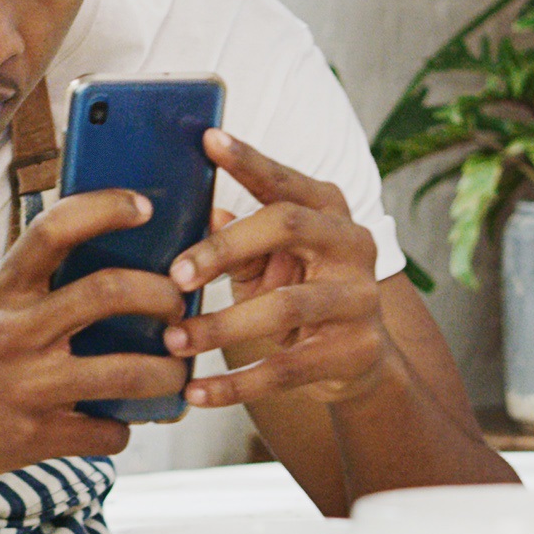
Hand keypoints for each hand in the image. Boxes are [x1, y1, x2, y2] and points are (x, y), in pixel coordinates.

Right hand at [0, 188, 188, 488]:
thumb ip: (16, 286)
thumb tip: (77, 261)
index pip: (57, 227)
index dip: (108, 207)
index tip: (146, 207)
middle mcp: (14, 332)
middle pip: (111, 292)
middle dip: (164, 295)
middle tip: (182, 303)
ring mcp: (25, 387)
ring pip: (129, 373)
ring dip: (169, 372)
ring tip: (178, 370)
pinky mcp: (30, 439)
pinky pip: (104, 434)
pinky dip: (123, 430)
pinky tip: (120, 424)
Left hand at [166, 132, 406, 412]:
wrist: (357, 361)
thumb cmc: (296, 294)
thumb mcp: (267, 262)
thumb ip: (234, 239)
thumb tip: (195, 210)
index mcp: (329, 210)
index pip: (283, 181)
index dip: (248, 160)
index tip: (208, 140)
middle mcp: (352, 243)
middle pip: (287, 226)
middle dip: (224, 248)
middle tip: (175, 276)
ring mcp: (360, 297)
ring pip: (285, 304)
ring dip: (222, 325)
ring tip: (174, 340)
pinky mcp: (355, 350)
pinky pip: (286, 368)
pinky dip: (235, 384)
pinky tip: (196, 393)